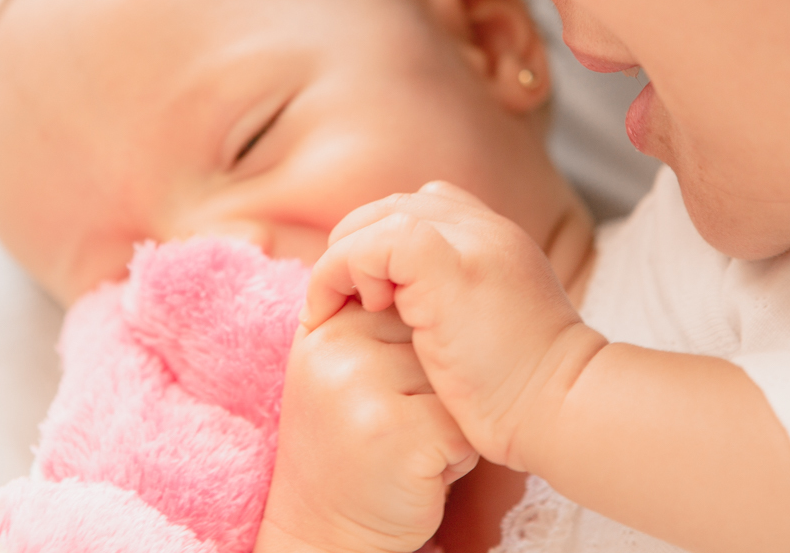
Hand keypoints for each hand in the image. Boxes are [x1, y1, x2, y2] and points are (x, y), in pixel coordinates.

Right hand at [256, 301, 477, 552]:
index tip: (391, 391)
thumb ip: (370, 318)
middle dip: (438, 381)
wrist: (323, 532)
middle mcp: (337, 348)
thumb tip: (427, 263)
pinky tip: (426, 469)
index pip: (408, 300)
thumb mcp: (344, 370)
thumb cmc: (351, 446)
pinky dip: (461, 452)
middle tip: (401, 421)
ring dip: (453, 415)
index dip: (420, 352)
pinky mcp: (399, 433)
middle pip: (435, 337)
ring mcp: (364, 388)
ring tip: (413, 443)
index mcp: (326, 326)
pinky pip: (466, 421)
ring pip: (456, 377)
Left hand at [303, 182, 601, 470]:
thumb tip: (399, 303)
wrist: (563, 409)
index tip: (366, 293)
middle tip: (337, 298)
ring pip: (377, 219)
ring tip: (337, 307)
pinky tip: (353, 311)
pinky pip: (369, 245)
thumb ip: (456, 301)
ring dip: (343, 260)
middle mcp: (486, 228)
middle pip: (395, 206)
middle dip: (354, 246)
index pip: (425, 208)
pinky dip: (343, 271)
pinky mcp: (446, 264)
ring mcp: (469, 239)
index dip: (383, 241)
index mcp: (497, 240)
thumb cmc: (527, 392)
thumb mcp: (491, 328)